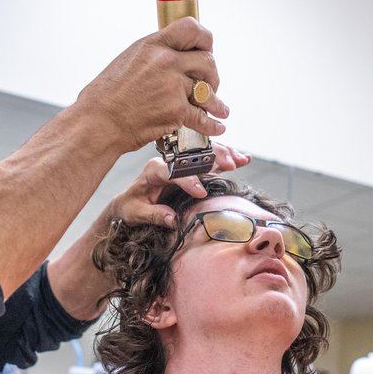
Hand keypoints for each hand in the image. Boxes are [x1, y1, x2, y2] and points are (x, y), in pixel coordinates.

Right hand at [74, 17, 230, 153]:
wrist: (99, 121)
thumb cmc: (106, 95)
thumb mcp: (129, 60)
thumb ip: (154, 56)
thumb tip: (171, 58)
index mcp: (153, 45)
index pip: (191, 29)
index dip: (204, 39)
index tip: (207, 48)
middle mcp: (166, 62)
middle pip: (207, 61)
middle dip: (213, 75)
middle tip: (210, 83)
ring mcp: (173, 86)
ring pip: (209, 91)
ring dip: (217, 101)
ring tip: (220, 108)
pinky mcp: (176, 111)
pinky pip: (203, 117)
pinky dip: (213, 125)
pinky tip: (216, 126)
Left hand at [109, 143, 251, 228]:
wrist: (129, 200)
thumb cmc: (131, 206)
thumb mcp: (137, 213)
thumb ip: (154, 215)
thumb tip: (172, 220)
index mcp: (153, 170)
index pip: (173, 172)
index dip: (188, 181)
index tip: (201, 192)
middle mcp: (168, 161)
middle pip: (193, 156)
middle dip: (213, 159)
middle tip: (231, 165)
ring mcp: (180, 161)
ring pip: (205, 153)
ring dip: (224, 155)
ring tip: (241, 159)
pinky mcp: (190, 166)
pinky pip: (210, 158)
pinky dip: (227, 157)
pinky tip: (242, 158)